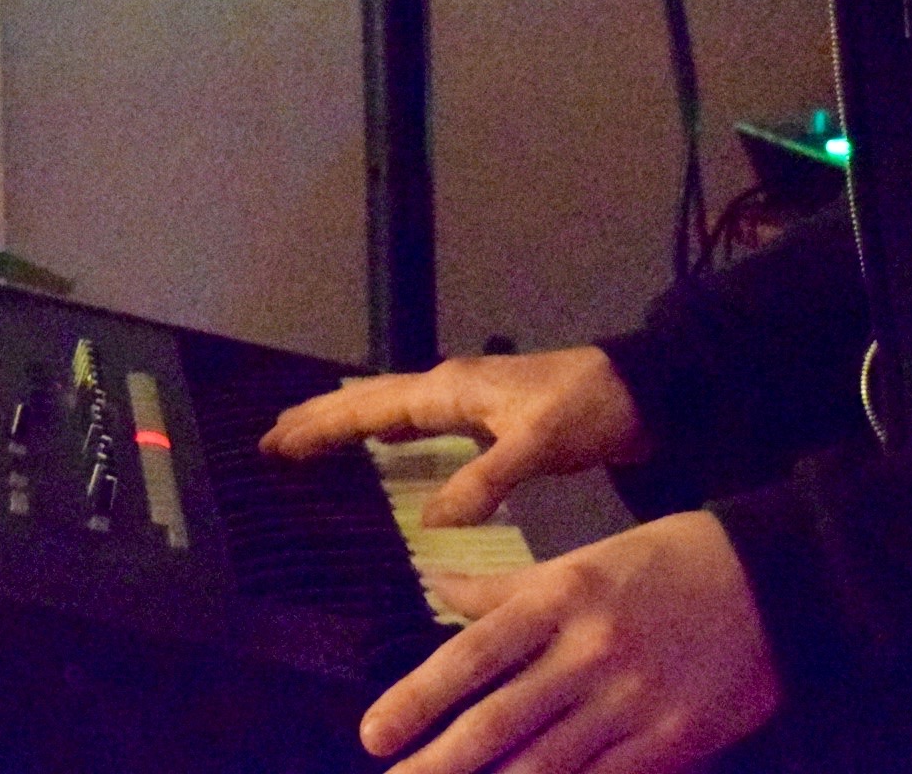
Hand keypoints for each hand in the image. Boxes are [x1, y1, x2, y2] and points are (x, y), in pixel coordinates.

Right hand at [261, 348, 647, 526]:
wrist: (641, 392)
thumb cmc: (588, 409)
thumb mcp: (537, 445)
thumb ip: (484, 480)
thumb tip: (429, 521)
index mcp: (451, 390)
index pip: (371, 408)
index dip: (322, 427)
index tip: (274, 442)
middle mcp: (451, 389)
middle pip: (371, 403)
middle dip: (321, 420)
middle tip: (270, 440)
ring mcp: (468, 402)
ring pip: (392, 410)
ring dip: (350, 423)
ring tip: (309, 437)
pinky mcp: (488, 419)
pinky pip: (419, 424)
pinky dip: (388, 432)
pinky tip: (387, 444)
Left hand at [364, 511, 779, 772]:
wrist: (776, 581)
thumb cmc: (669, 563)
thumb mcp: (586, 558)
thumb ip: (508, 586)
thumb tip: (435, 585)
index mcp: (564, 596)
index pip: (473, 654)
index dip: (418, 698)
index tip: (374, 735)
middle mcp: (591, 651)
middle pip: (498, 722)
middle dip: (438, 765)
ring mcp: (632, 703)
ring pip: (544, 766)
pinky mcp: (670, 743)